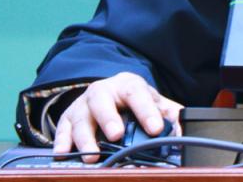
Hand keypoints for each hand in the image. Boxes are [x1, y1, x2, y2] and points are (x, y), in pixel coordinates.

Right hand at [51, 72, 182, 162]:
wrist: (110, 92)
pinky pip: (62, 129)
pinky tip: (63, 154)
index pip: (137, 93)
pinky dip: (61, 142)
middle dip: (109, 118)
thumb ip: (169, 114)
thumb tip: (181, 131)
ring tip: (92, 156)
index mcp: (127, 85)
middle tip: (117, 135)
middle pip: (102, 100)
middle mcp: (102, 92)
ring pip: (80, 118)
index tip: (155, 129)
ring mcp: (82, 105)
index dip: (146, 110)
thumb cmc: (134, 101)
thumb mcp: (154, 103)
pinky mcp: (67, 119)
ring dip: (85, 138)